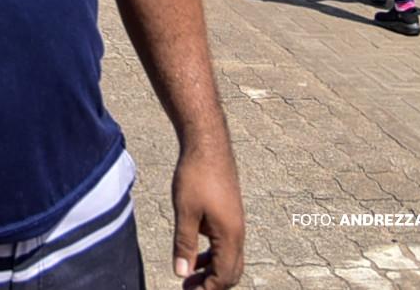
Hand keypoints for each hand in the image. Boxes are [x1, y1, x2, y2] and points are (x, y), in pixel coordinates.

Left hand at [171, 141, 244, 287]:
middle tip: (188, 289)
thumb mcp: (185, 212)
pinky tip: (194, 254)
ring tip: (189, 277)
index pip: (224, 275)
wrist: (208, 145)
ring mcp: (235, 223)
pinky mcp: (229, 215)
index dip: (208, 289)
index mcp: (230, 235)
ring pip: (229, 259)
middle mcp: (238, 232)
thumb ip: (184, 244)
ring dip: (211, 271)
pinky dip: (211, 255)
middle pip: (231, 271)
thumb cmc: (196, 175)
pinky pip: (225, 245)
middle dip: (211, 284)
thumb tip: (181, 273)